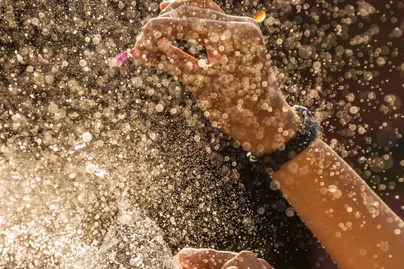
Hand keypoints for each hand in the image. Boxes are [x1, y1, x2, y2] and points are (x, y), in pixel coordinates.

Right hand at [133, 2, 299, 154]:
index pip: (188, 22)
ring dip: (175, 17)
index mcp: (236, 37)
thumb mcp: (198, 84)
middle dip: (163, 24)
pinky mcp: (238, 33)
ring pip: (200, 7)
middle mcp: (241, 25)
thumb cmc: (235, 110)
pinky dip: (189, 20)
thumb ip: (169, 62)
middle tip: (141, 42)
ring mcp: (242, 27)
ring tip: (152, 32)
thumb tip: (138, 52)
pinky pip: (209, 18)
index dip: (158, 30)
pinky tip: (169, 18)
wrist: (265, 123)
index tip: (138, 43)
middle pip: (192, 9)